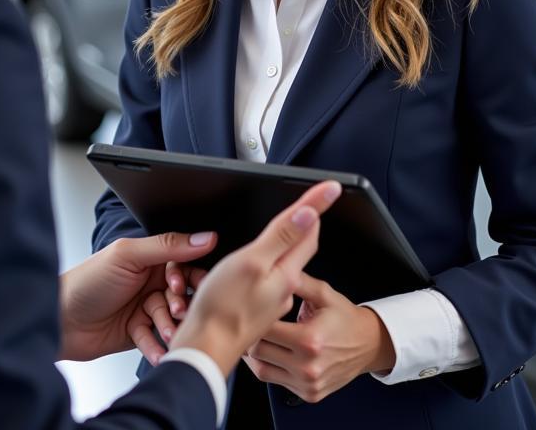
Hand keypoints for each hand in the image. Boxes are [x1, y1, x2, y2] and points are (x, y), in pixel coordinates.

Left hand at [59, 230, 219, 363]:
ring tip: (166, 334)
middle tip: (179, 312)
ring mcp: (143, 307)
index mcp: (148, 257)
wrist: (60, 320)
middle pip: (181, 292)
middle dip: (182, 304)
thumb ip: (168, 246)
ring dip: (169, 326)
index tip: (185, 285)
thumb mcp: (129, 256)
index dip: (188, 275)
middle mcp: (148, 280)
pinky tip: (157, 351)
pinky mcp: (137, 332)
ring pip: (170, 318)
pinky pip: (155, 339)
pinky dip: (157, 346)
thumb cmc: (89, 281)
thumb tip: (206, 237)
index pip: (183, 263)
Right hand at [170, 180, 341, 377]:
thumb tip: (309, 214)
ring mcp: (270, 301)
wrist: (206, 349)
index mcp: (286, 273)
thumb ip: (281, 238)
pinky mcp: (256, 311)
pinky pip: (268, 281)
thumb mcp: (253, 262)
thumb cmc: (222, 308)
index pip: (308, 232)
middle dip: (304, 223)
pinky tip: (257, 265)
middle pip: (298, 247)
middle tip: (311, 200)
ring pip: (283, 264)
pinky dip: (268, 265)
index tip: (330, 187)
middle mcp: (283, 288)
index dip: (316, 205)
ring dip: (285, 244)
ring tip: (287, 227)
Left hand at [243, 272, 396, 402]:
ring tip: (250, 336)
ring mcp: (308, 383)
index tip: (248, 307)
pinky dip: (266, 366)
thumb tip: (277, 265)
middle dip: (249, 334)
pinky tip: (266, 351)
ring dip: (252, 354)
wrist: (368, 345)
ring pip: (262, 370)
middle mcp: (308, 366)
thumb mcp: (324, 294)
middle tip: (244, 320)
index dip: (253, 316)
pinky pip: (274, 381)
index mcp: (310, 339)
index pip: (266, 329)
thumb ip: (298, 281)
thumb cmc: (345, 318)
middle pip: (259, 350)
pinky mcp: (308, 393)